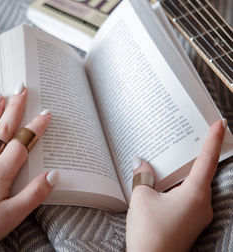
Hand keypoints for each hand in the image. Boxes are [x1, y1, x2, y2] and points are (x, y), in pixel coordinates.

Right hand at [126, 120, 225, 251]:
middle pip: (202, 173)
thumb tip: (140, 163)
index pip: (207, 161)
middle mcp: (202, 205)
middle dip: (197, 155)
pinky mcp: (190, 222)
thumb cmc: (149, 233)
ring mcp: (198, 216)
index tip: (220, 124)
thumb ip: (143, 177)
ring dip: (186, 173)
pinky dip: (181, 186)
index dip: (213, 140)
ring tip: (174, 160)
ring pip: (195, 186)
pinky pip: (189, 197)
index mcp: (195, 195)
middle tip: (192, 137)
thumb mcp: (142, 198)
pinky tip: (167, 184)